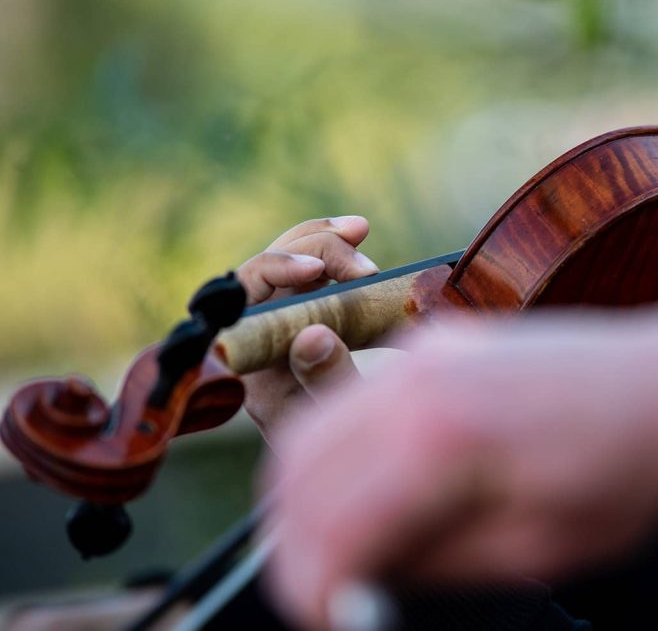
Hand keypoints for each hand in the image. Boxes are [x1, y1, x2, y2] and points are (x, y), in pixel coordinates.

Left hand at [236, 216, 379, 439]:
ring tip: (359, 230)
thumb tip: (313, 333)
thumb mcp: (336, 425)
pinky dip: (334, 255)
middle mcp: (258, 339)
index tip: (317, 273)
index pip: (243, 297)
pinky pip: (314, 278)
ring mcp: (282, 328)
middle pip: (267, 270)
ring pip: (289, 267)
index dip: (274, 271)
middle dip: (313, 251)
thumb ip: (326, 383)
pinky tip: (358, 238)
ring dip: (322, 243)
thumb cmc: (337, 458)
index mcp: (248, 366)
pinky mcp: (309, 320)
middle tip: (365, 259)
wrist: (346, 476)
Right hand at [262, 291, 657, 628]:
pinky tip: (385, 491)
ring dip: (309, 496)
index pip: (328, 524)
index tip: (333, 620)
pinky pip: (358, 401)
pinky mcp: (436, 343)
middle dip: (295, 544)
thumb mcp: (537, 550)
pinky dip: (345, 453)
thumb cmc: (630, 471)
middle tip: (329, 593)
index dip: (313, 589)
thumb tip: (358, 577)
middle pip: (295, 469)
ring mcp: (424, 349)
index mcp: (443, 436)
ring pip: (314, 428)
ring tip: (350, 549)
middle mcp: (416, 378)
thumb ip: (432, 563)